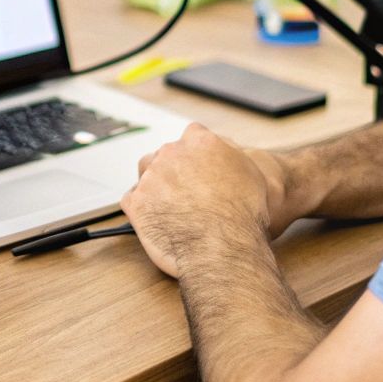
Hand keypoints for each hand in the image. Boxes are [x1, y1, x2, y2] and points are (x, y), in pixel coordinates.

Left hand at [121, 123, 274, 278]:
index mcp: (200, 142)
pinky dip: (140, 207)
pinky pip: (131, 198)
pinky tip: (154, 218)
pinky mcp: (136, 202)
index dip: (195, 154)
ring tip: (168, 206)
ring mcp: (151, 177)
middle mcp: (172, 154)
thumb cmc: (243, 215)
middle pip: (165, 154)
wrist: (223, 246)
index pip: (192, 135)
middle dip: (173, 171)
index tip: (198, 168)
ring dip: (154, 185)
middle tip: (185, 193)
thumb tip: (222, 154)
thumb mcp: (251, 174)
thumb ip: (230, 157)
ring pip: (146, 173)